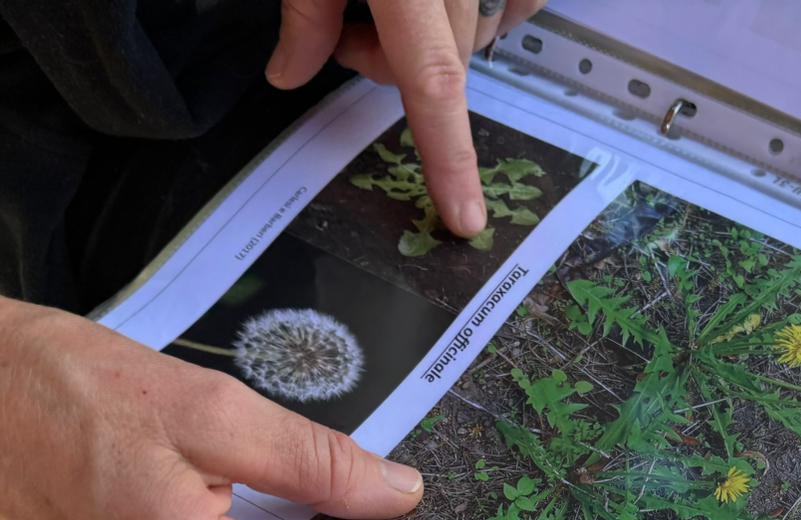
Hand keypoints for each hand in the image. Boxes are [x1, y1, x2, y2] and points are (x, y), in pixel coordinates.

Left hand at [265, 0, 547, 236]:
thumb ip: (306, 14)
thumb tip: (287, 76)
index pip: (433, 82)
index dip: (450, 157)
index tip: (463, 217)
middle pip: (445, 66)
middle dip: (395, 64)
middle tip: (353, 28)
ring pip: (477, 38)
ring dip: (439, 38)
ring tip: (398, 1)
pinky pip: (513, 3)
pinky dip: (481, 10)